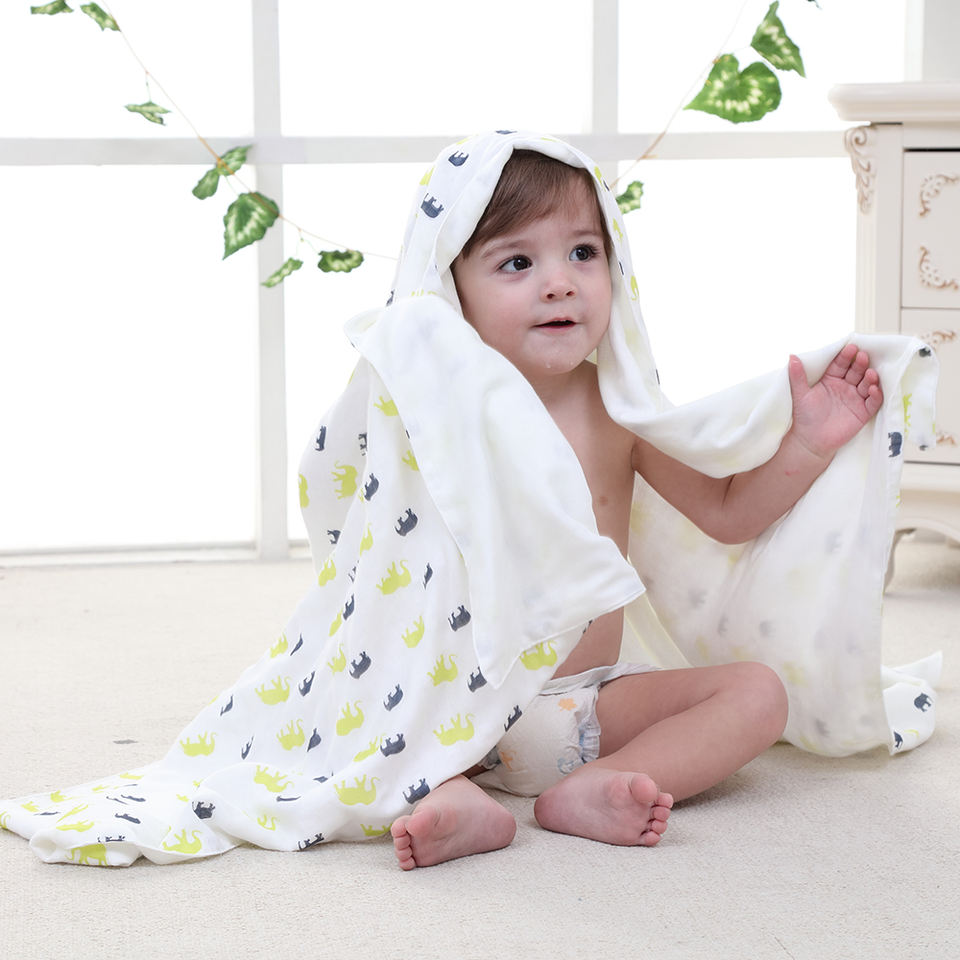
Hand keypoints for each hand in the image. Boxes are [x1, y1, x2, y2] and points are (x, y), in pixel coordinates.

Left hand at [788, 343, 882, 458]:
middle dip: (860, 364)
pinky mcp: (863, 412)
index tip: (850, 348)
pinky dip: (875, 395)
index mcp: (831, 379)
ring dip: (870, 378)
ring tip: (870, 373)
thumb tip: (791, 356)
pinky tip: (873, 390)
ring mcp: (855, 398)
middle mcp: (845, 386)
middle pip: (856, 371)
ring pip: (867, 384)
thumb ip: (797, 376)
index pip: (840, 364)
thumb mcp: (800, 394)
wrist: (810, 440)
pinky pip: (873, 402)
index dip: (845, 356)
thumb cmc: (804, 416)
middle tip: (863, 356)